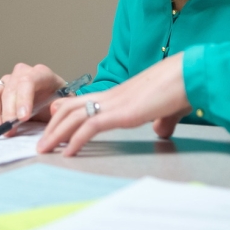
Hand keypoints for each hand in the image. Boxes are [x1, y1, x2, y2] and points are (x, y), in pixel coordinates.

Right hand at [0, 63, 65, 133]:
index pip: (28, 80)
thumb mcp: (66, 105)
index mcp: (41, 74)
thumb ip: (62, 105)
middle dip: (9, 110)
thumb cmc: (60, 105)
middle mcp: (21, 75)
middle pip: (10, 89)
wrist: (54, 108)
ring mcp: (7, 84)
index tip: (22, 118)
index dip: (23, 98)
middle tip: (10, 128)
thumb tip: (52, 107)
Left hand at [37, 53, 191, 155]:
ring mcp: (114, 104)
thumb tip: (161, 130)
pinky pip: (90, 127)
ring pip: (73, 117)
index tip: (53, 128)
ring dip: (56, 135)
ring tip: (43, 151)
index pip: (82, 101)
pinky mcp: (121, 113)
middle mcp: (111, 97)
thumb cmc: (181, 90)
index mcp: (118, 95)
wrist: (188, 76)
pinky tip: (68, 153)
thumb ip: (161, 121)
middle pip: (69, 108)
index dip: (64, 113)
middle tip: (40, 145)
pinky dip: (76, 141)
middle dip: (52, 127)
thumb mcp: (167, 110)